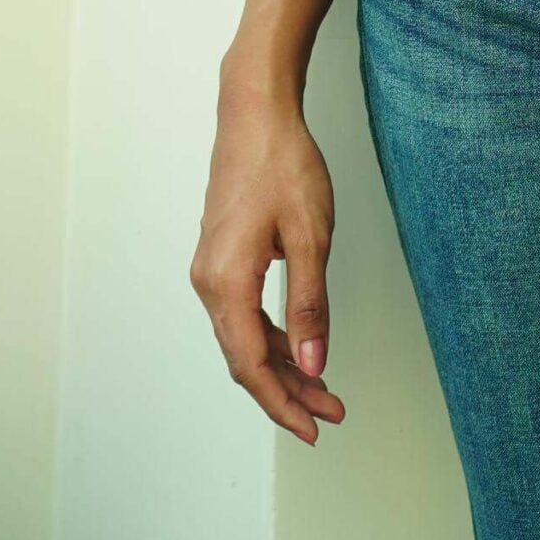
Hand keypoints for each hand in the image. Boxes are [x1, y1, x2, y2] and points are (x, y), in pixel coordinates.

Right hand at [190, 79, 347, 445]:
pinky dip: (271, 335)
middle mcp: (209, 282)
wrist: (255, 112)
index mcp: (226, 282)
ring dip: (282, 364)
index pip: (251, 365)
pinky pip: (242, 312)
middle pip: (246, 357)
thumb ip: (310, 305)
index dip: (283, 403)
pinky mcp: (220, 255)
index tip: (315, 427)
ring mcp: (211, 268)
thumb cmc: (283, 163)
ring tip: (323, 385)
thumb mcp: (310, 235)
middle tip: (331, 410)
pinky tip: (298, 342)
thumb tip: (314, 365)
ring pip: (244, 336)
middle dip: (288, 390)